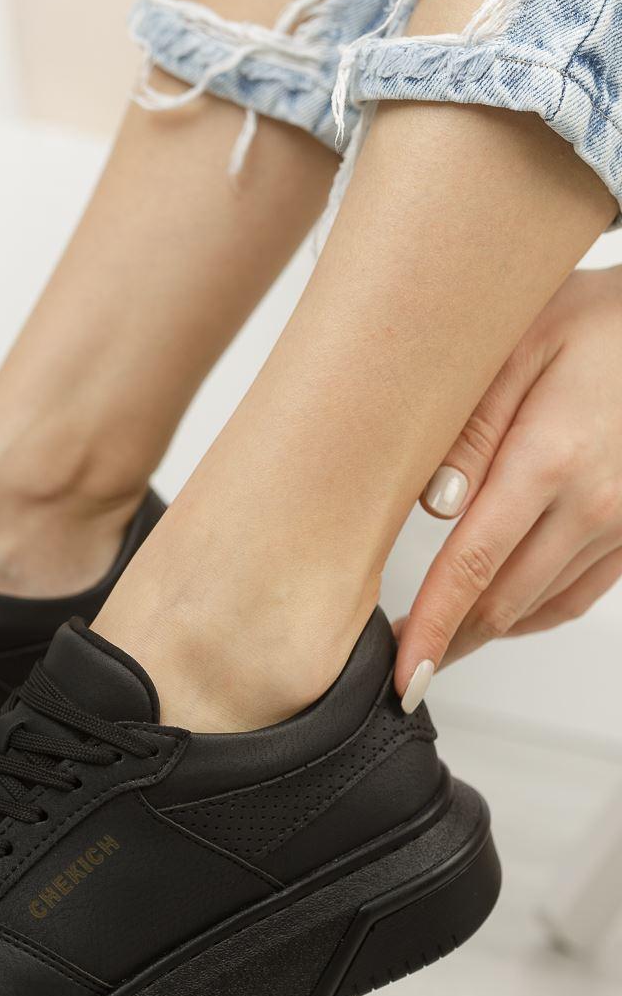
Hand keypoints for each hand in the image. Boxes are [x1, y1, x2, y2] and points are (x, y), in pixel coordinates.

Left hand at [396, 266, 621, 699]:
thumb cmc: (597, 324)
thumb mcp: (517, 348)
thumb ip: (468, 428)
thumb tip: (435, 504)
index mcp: (550, 460)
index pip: (473, 568)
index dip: (433, 628)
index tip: (404, 671)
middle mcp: (594, 506)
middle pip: (503, 603)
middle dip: (446, 640)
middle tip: (399, 656)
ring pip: (539, 607)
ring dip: (484, 631)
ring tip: (435, 638)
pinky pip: (576, 595)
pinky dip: (529, 613)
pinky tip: (494, 612)